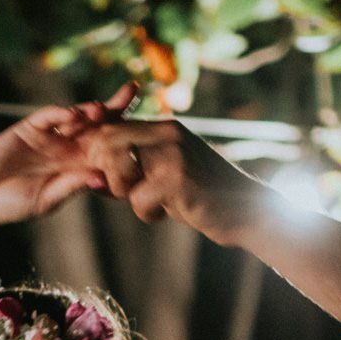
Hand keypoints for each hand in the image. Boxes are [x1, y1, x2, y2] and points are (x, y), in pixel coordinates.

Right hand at [0, 83, 136, 228]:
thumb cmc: (15, 205)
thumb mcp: (47, 199)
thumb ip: (72, 186)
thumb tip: (102, 179)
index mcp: (79, 165)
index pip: (108, 146)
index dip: (125, 135)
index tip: (146, 126)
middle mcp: (69, 146)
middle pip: (98, 123)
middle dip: (115, 106)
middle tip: (133, 91)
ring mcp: (51, 134)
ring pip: (76, 116)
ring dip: (90, 110)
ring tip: (100, 111)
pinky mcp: (30, 127)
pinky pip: (49, 116)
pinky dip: (61, 113)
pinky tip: (72, 116)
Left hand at [78, 117, 271, 245]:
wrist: (247, 210)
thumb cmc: (202, 196)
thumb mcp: (167, 174)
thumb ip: (135, 170)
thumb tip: (93, 178)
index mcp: (165, 127)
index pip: (112, 126)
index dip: (95, 149)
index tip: (97, 173)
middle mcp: (168, 133)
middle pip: (107, 142)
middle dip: (107, 172)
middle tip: (125, 191)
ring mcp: (173, 154)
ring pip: (119, 174)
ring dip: (128, 195)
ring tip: (155, 202)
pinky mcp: (177, 180)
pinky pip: (138, 200)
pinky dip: (149, 213)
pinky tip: (170, 213)